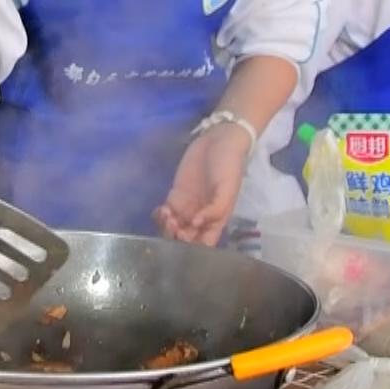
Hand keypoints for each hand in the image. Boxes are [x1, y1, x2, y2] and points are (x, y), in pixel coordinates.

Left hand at [154, 122, 252, 246]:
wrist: (219, 140)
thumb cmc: (229, 166)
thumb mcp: (228, 188)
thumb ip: (215, 209)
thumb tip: (196, 224)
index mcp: (217, 220)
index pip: (204, 244)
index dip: (194, 248)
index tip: (186, 239)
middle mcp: (201, 217)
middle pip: (186, 238)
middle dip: (177, 238)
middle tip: (174, 225)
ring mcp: (187, 206)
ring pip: (173, 227)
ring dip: (167, 227)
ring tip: (167, 215)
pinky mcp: (176, 194)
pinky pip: (165, 212)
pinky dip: (160, 215)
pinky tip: (161, 210)